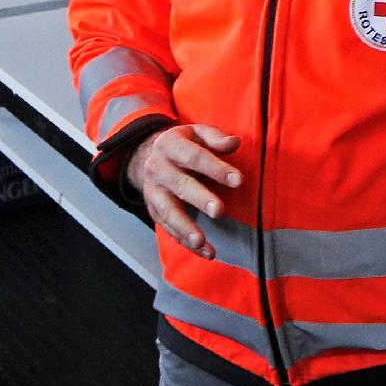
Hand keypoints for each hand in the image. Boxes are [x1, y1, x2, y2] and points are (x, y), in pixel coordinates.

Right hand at [130, 123, 242, 256]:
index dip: (216, 168)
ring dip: (185, 227)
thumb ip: (215, 138)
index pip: (194, 157)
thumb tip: (234, 143)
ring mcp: (154, 192)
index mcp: (170, 145)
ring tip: (202, 241)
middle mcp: (158, 168)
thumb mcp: (197, 133)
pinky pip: (169, 229)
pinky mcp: (154, 212)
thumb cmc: (183, 145)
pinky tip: (206, 252)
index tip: (238, 180)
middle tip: (219, 211)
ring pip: (168, 211)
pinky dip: (186, 243)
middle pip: (180, 185)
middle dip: (199, 199)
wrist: (147, 156)